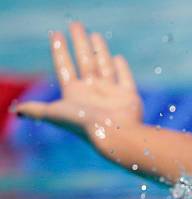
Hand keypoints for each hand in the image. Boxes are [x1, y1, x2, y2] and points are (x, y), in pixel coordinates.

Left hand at [16, 22, 142, 145]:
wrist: (114, 134)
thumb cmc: (84, 123)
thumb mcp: (54, 114)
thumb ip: (37, 109)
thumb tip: (16, 111)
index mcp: (74, 94)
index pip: (65, 67)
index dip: (59, 51)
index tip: (56, 34)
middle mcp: (92, 92)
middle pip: (84, 61)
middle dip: (79, 43)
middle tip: (76, 24)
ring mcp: (111, 93)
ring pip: (104, 66)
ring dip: (99, 50)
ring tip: (94, 35)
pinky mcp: (128, 95)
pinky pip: (125, 78)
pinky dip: (122, 68)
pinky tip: (118, 57)